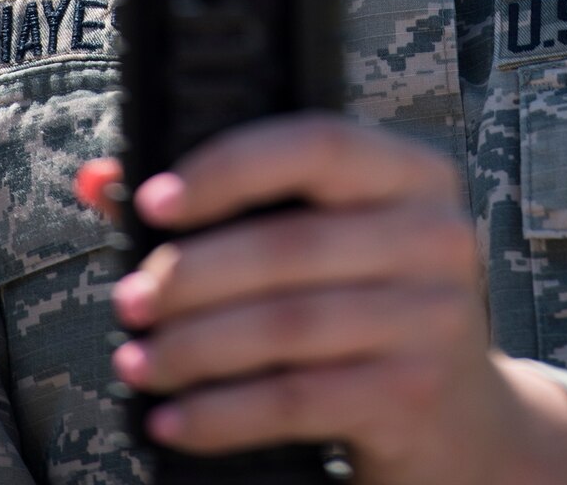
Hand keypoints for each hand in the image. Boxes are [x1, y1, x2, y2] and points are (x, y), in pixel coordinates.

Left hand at [75, 115, 566, 484]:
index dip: (229, 167)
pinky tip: (174, 419)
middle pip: (288, 245)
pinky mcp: (414, 394)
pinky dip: (222, 415)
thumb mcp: (329, 240)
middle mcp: (436, 235)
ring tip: (139, 362)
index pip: (317, 143)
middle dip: (190, 275)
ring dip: (194, 348)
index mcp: (413, 173)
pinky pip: (297, 400)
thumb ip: (229, 201)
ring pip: (285, 327)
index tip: (155, 202)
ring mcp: (434, 317)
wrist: (466, 424)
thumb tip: (100, 180)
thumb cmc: (372, 306)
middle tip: (128, 300)